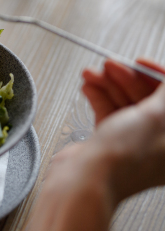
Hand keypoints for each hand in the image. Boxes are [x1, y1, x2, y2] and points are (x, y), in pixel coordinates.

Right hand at [28, 72, 164, 230]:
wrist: (85, 179)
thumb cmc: (124, 158)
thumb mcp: (155, 116)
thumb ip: (164, 94)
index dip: (157, 76)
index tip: (142, 63)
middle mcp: (159, 143)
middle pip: (148, 100)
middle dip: (128, 78)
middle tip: (114, 65)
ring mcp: (133, 143)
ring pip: (125, 104)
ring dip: (109, 84)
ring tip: (95, 72)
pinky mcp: (109, 143)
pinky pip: (108, 113)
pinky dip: (98, 96)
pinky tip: (90, 85)